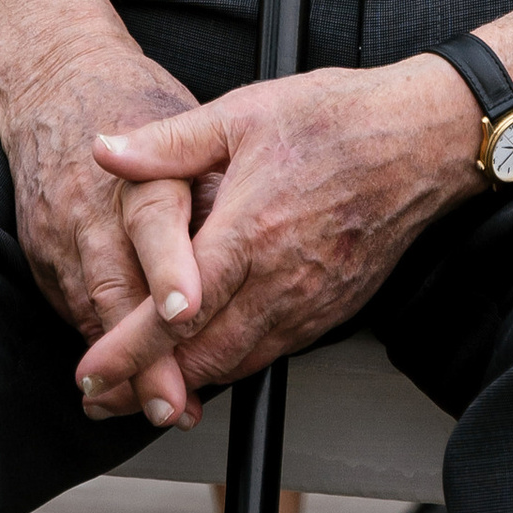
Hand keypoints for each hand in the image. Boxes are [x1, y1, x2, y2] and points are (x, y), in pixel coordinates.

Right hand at [0, 34, 207, 430]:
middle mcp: (94, 211)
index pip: (153, 223)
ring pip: (95, 315)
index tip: (188, 311)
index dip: (170, 269)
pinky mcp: (44, 259)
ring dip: (127, 368)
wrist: (56, 83)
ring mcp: (62, 239)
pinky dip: (108, 351)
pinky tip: (135, 385)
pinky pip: (78, 314)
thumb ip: (219, 178)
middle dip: (147, 355)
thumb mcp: (190, 120)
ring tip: (165, 408)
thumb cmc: (138, 102)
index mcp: (140, 172)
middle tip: (176, 403)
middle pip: (117, 292)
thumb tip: (260, 219)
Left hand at [73, 55, 485, 412]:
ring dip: (187, 386)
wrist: (423, 138)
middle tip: (98, 399)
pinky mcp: (333, 310)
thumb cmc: (340, 120)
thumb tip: (105, 151)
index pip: (177, 313)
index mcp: (251, 232)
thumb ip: (169, 142)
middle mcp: (281, 280)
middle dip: (143, 385)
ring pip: (238, 364)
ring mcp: (311, 302)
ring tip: (141, 393)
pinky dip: (233, 367)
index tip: (89, 372)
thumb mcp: (244, 113)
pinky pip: (273, 353)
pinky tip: (208, 362)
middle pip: (202, 358)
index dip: (128, 351)